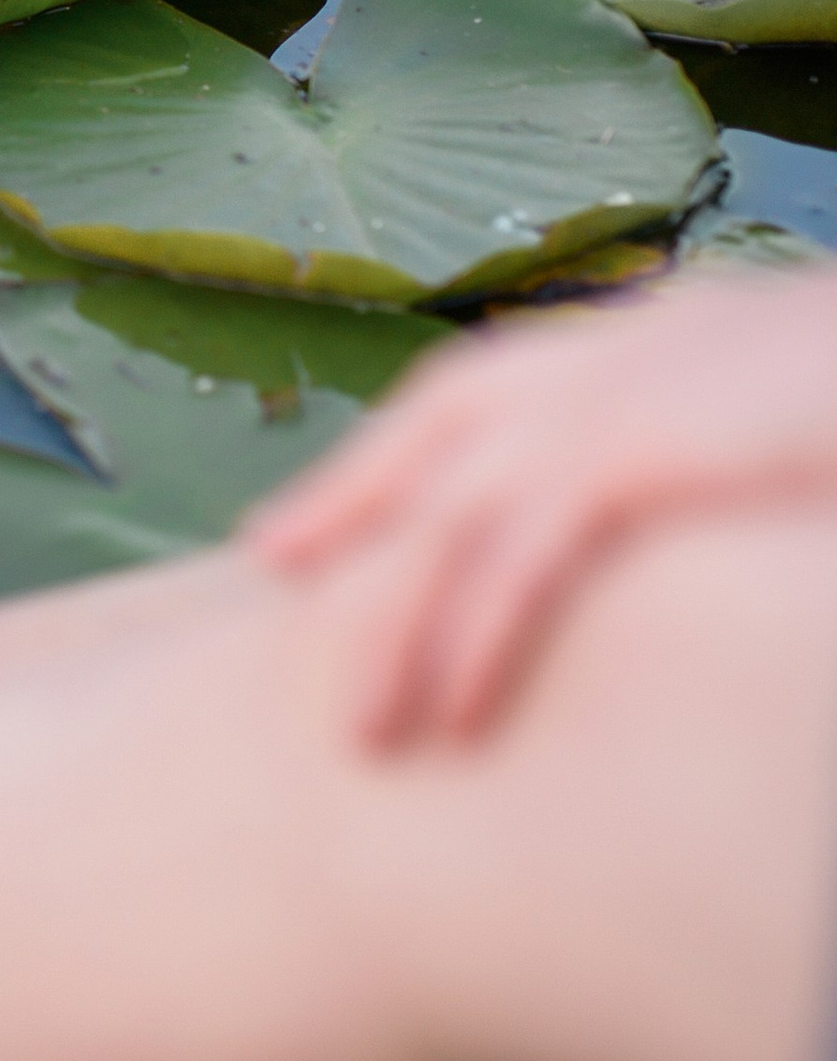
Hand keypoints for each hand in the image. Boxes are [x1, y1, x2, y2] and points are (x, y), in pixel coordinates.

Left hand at [238, 266, 836, 746]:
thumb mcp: (792, 443)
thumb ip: (718, 484)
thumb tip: (673, 568)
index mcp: (674, 335)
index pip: (500, 385)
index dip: (405, 451)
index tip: (324, 524)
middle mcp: (645, 341)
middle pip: (455, 419)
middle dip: (359, 504)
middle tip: (275, 581)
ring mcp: (652, 380)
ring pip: (472, 498)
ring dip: (404, 613)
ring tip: (362, 725)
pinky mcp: (666, 438)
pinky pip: (538, 538)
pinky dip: (479, 620)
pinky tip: (450, 704)